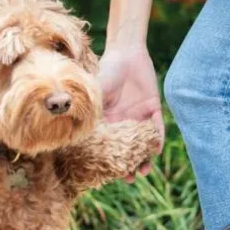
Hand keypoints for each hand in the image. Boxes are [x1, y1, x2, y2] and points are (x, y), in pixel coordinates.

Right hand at [97, 43, 163, 178]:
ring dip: (144, 157)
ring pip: (143, 142)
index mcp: (108, 120)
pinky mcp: (153, 107)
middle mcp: (124, 121)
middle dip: (129, 165)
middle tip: (130, 178)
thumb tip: (72, 137)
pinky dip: (157, 139)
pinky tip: (155, 150)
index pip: (109, 145)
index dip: (110, 160)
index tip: (108, 176)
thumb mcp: (95, 95)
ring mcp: (139, 115)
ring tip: (144, 170)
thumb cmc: (105, 71)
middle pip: (128, 148)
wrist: (125, 51)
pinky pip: (157, 127)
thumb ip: (88, 113)